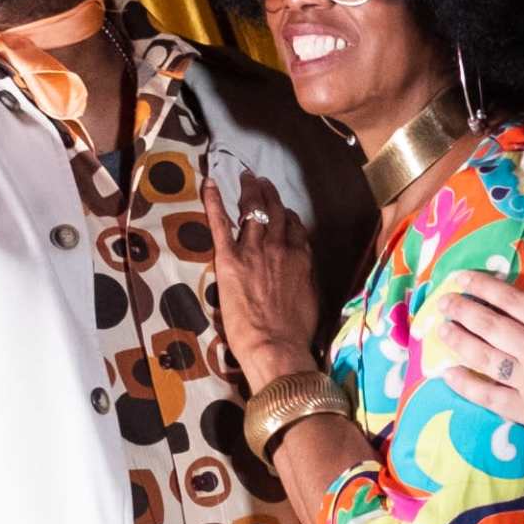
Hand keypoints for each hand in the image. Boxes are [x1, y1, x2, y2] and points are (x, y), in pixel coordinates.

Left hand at [205, 170, 327, 382]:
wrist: (276, 345)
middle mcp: (280, 247)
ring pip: (253, 211)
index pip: (295, 227)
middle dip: (268, 193)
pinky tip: (210, 184)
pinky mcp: (230, 259)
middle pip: (275, 212)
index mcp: (301, 258)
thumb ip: (306, 277)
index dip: (288, 216)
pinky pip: (221, 223)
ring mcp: (255, 250)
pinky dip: (214, 202)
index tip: (283, 210)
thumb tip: (303, 272)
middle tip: (261, 180)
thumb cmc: (297, 332)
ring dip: (249, 191)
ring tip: (246, 178)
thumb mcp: (313, 299)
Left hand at [425, 269, 523, 458]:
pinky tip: (448, 374)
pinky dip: (465, 385)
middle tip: (443, 303)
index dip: (481, 286)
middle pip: (489, 324)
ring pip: (483, 356)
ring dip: (459, 340)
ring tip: (442, 330)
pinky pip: (488, 395)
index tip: (461, 279)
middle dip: (462, 310)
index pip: (509, 299)